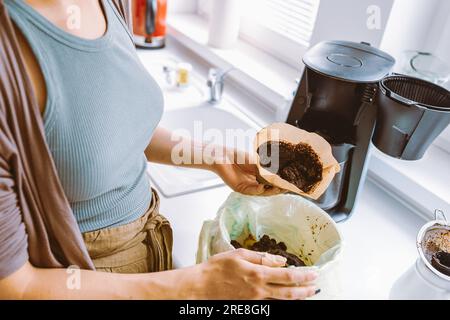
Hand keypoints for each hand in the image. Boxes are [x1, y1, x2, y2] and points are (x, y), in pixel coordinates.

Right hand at [188, 249, 317, 299]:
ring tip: (308, 294)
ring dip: (297, 297)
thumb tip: (280, 260)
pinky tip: (287, 297)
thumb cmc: (217, 268)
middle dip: (305, 290)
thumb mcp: (239, 255)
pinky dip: (282, 300)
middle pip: (289, 293)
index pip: (287, 276)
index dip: (303, 276)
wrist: (200, 287)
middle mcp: (259, 290)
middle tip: (316, 286)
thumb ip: (261, 257)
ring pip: (282, 300)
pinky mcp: (250, 305)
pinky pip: (271, 304)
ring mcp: (255, 300)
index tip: (313, 273)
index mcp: (257, 275)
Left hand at [212, 149, 284, 195]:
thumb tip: (281, 171)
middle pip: (268, 189)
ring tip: (277, 189)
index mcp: (259, 177)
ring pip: (261, 192)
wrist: (224, 156)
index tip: (291, 183)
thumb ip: (266, 168)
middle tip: (286, 188)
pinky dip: (257, 190)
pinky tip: (262, 187)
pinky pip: (250, 191)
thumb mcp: (256, 162)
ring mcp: (248, 187)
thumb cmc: (239, 157)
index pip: (272, 183)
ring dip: (269, 191)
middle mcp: (255, 184)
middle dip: (278, 189)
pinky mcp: (240, 189)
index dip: (281, 183)